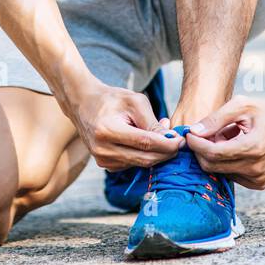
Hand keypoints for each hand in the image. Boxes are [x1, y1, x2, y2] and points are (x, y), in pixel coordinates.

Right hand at [65, 79, 184, 170]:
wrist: (83, 104)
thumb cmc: (112, 99)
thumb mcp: (134, 101)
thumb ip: (152, 122)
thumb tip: (171, 140)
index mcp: (108, 130)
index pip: (144, 143)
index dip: (166, 144)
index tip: (181, 140)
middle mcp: (103, 149)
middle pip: (144, 158)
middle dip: (166, 152)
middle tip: (179, 142)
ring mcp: (103, 160)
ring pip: (140, 163)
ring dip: (156, 153)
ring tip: (161, 134)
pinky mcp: (105, 165)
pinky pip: (132, 164)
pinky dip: (144, 155)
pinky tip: (147, 141)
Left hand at [184, 95, 264, 188]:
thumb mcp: (242, 105)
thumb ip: (216, 119)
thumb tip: (194, 131)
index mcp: (254, 148)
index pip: (213, 153)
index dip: (196, 144)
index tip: (189, 134)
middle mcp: (257, 168)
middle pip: (213, 166)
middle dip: (203, 150)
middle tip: (204, 133)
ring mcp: (259, 179)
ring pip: (221, 172)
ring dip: (216, 156)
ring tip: (226, 136)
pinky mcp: (260, 183)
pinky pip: (232, 176)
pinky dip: (227, 162)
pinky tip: (235, 147)